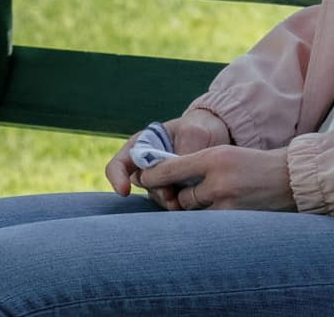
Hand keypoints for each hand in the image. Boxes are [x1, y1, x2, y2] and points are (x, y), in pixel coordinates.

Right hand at [104, 108, 229, 195]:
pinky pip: (173, 205)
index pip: (118, 165)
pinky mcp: (176, 194)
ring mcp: (160, 182)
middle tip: (171, 196)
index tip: (125, 191)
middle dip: (156, 192)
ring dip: (170, 201)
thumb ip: (181, 155)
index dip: (117, 179)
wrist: (216, 135)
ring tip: (185, 199)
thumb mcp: (192, 134)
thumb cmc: (199, 128)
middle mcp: (146, 167)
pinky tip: (194, 202)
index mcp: (140, 146)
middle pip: (142, 186)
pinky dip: (182, 205)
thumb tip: (174, 183)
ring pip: (158, 198)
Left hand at [138, 144, 294, 212]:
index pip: (171, 168)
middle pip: (180, 198)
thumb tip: (164, 176)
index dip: (152, 177)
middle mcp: (219, 181)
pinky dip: (206, 225)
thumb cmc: (253, 164)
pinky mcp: (238, 221)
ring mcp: (229, 204)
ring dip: (192, 213)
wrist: (291, 179)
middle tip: (173, 198)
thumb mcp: (225, 154)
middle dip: (176, 199)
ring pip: (194, 215)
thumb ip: (197, 164)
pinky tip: (210, 222)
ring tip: (202, 207)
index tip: (142, 180)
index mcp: (214, 157)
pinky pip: (210, 227)